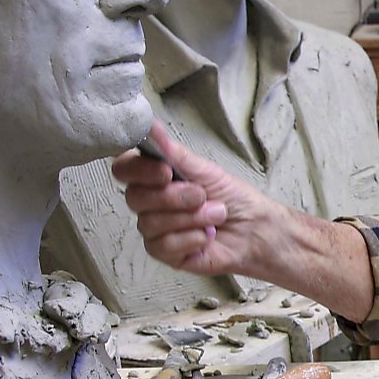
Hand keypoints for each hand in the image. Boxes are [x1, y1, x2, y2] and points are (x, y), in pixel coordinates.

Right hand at [113, 123, 285, 277]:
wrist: (254, 228)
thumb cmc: (231, 197)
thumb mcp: (203, 169)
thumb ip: (173, 152)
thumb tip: (150, 126)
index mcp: (154, 177)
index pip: (124, 169)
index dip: (139, 171)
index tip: (166, 172)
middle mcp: (149, 202)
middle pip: (134, 198)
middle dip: (174, 197)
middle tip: (202, 195)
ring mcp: (154, 229)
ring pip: (150, 223)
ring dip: (190, 218)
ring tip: (215, 215)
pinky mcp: (164, 253)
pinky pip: (163, 246)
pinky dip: (191, 238)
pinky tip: (207, 236)